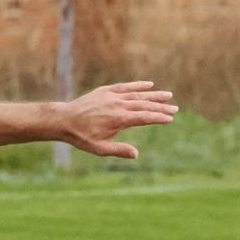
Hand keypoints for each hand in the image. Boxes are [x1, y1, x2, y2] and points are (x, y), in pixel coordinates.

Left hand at [60, 81, 177, 158]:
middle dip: (161, 107)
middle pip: (144, 105)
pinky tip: (149, 85)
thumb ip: (118, 150)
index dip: (158, 118)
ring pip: (137, 95)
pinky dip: (137, 85)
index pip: (144, 117)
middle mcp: (117, 105)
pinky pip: (125, 87)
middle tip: (175, 109)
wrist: (63, 120)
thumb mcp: (99, 148)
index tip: (169, 119)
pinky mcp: (105, 91)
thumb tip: (136, 154)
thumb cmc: (81, 137)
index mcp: (119, 119)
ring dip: (153, 95)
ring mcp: (112, 96)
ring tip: (168, 95)